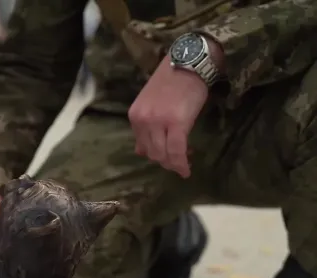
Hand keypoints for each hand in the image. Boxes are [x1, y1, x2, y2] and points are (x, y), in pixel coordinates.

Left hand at [128, 56, 207, 177]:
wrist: (188, 62)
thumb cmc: (173, 80)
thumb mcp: (151, 103)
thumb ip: (146, 126)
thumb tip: (141, 151)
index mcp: (135, 115)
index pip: (142, 145)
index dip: (155, 155)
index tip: (167, 157)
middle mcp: (142, 120)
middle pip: (152, 153)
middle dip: (165, 161)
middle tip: (179, 162)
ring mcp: (158, 122)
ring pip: (163, 154)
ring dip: (173, 163)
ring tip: (184, 164)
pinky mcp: (177, 123)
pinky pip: (177, 151)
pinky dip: (181, 163)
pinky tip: (186, 169)